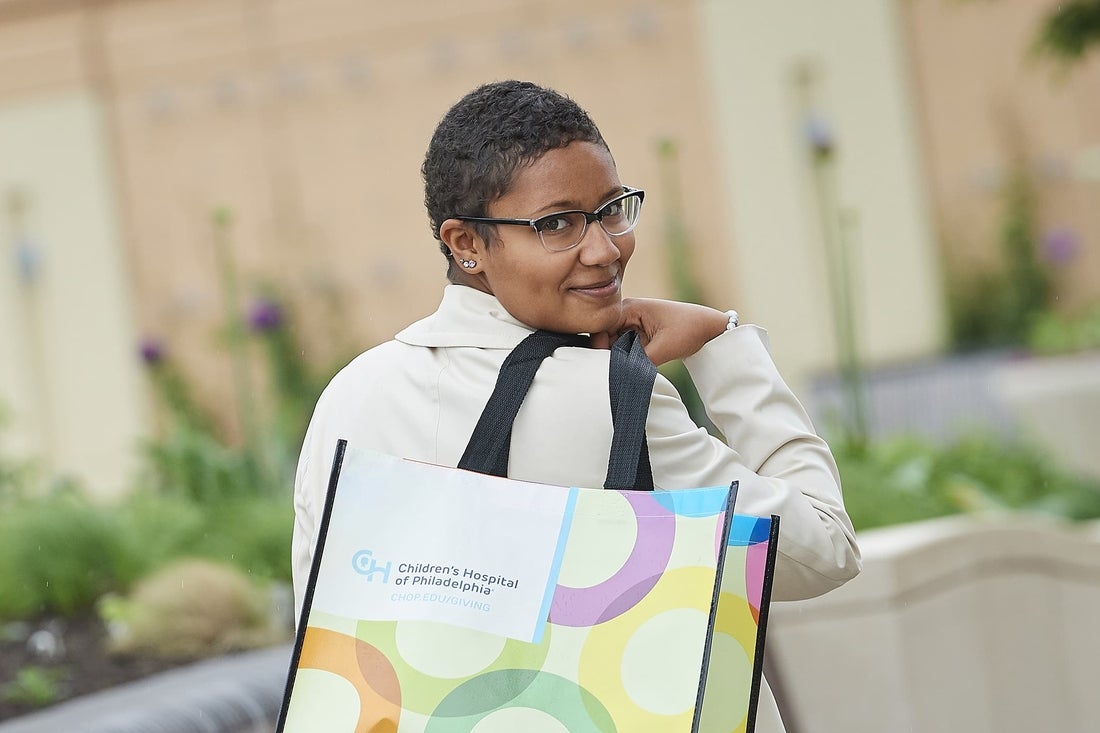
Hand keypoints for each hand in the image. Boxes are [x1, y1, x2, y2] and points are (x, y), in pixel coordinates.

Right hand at [591, 298, 729, 364]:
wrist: (709, 328)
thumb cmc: (689, 330)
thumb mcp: (664, 348)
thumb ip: (639, 362)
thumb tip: (621, 374)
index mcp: (629, 308)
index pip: (601, 327)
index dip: (598, 346)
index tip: (603, 364)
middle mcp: (626, 313)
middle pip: (603, 336)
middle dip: (607, 353)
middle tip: (614, 370)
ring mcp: (631, 322)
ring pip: (612, 343)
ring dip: (617, 356)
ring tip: (625, 368)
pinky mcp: (637, 332)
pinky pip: (623, 346)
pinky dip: (625, 357)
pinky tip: (631, 366)